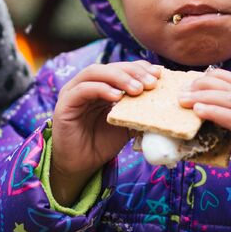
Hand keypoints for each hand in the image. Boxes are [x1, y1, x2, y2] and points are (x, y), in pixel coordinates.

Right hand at [49, 61, 160, 204]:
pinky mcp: (65, 103)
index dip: (141, 68)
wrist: (81, 165)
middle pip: (111, 66)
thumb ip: (139, 112)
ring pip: (96, 72)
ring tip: (137, 89)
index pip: (123, 68)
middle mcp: (88, 84)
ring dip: (119, 77)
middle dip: (134, 71)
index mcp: (103, 85)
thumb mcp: (127, 125)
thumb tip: (166, 106)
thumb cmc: (102, 143)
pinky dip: (101, 89)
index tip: (159, 75)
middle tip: (151, 83)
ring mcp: (74, 91)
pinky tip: (117, 97)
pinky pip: (83, 89)